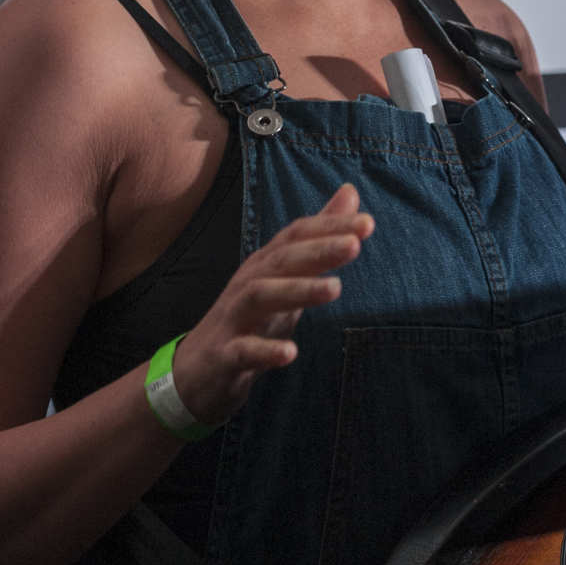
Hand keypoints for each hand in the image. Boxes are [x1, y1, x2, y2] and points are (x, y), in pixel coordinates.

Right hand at [169, 183, 372, 428]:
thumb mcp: (287, 277)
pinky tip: (290, 353)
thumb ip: (319, 238)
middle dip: (318, 250)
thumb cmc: (250, 319)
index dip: (329, 227)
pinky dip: (265, 351)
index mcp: (265, 266)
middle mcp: (248, 285)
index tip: (368, 223)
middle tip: (355, 245)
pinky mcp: (224, 356)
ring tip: (335, 288)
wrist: (197, 371)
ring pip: (260, 296)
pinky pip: (243, 351)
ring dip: (297, 290)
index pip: (296, 237)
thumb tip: (350, 192)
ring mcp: (234, 320)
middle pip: (281, 260)